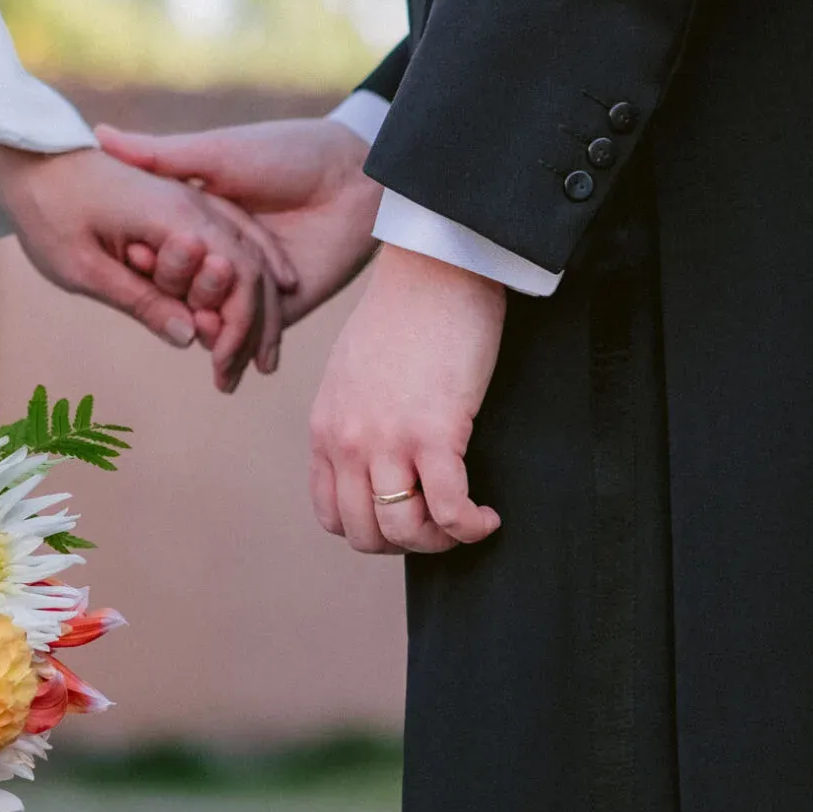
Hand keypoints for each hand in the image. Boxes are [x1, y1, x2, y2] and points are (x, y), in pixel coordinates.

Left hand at [0, 110, 297, 393]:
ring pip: (251, 249)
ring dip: (262, 299)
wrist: (30, 156)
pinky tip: (257, 294)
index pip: (237, 277)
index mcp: (177, 217)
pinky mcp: (183, 198)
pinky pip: (234, 233)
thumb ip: (141, 301)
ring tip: (262, 351)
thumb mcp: (84, 269)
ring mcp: (193, 196)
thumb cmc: (47, 212)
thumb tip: (191, 338)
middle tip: (256, 372)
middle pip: (253, 266)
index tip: (226, 373)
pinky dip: (252, 267)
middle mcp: (196, 203)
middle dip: (260, 323)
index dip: (239, 330)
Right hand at [96, 118, 381, 324]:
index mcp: (195, 220)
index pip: (156, 250)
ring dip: (200, 328)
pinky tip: (221, 354)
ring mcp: (243, 285)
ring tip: (199, 328)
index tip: (134, 256)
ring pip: (208, 318)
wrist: (356, 176)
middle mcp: (215, 256)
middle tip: (171, 289)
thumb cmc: (285, 151)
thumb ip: (160, 155)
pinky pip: (246, 336)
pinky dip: (231, 349)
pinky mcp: (276, 311)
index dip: (144, 258)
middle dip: (170, 294)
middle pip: (178, 290)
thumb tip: (99, 134)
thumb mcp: (216, 152)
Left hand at [308, 244, 505, 553]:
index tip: (406, 516)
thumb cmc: (404, 314)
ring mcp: (387, 439)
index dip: (372, 529)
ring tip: (466, 522)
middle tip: (442, 526)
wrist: (433, 269)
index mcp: (324, 428)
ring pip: (403, 531)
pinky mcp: (434, 432)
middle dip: (408, 542)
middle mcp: (347, 441)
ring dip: (439, 541)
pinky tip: (487, 517)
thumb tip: (374, 453)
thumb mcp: (351, 374)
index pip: (332, 514)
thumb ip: (352, 418)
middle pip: (365, 533)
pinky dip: (471, 526)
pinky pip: (449, 509)